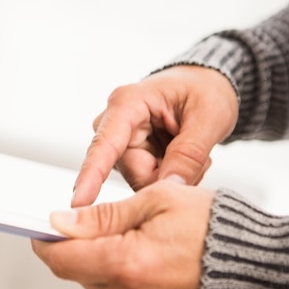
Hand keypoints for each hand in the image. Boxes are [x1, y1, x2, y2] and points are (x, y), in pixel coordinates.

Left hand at [32, 181, 214, 288]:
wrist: (259, 272)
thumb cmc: (218, 232)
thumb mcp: (157, 201)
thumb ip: (103, 215)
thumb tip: (63, 221)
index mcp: (126, 265)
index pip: (60, 259)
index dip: (46, 241)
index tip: (43, 228)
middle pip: (77, 271)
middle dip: (83, 246)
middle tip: (112, 224)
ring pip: (97, 284)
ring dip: (105, 261)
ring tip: (142, 242)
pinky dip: (124, 279)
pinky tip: (150, 263)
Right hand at [72, 65, 237, 206]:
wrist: (204, 84)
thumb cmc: (204, 90)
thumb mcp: (209, 117)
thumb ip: (188, 155)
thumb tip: (169, 188)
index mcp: (128, 103)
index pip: (104, 145)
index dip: (91, 176)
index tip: (79, 203)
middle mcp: (114, 122)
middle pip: (132, 172)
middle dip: (166, 175)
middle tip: (199, 159)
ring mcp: (118, 141)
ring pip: (141, 180)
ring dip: (171, 174)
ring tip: (192, 152)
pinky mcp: (126, 155)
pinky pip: (146, 180)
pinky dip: (169, 174)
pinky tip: (182, 156)